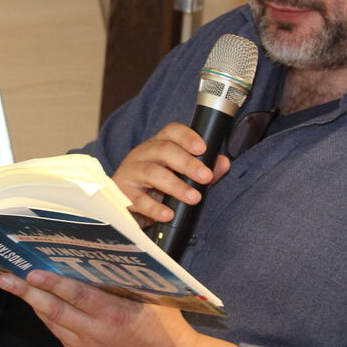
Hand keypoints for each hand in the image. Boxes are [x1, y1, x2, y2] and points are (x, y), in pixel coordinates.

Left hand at [0, 271, 248, 346]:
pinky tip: (44, 310)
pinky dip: (53, 323)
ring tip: (19, 290)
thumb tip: (109, 257)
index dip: (52, 284)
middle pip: (55, 312)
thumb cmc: (169, 330)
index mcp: (115, 316)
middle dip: (28, 295)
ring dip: (37, 308)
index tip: (32, 273)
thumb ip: (129, 283)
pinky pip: (65, 340)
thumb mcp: (154, 300)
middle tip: (6, 280)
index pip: (77, 296)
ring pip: (56, 327)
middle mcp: (98, 335)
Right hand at [112, 123, 231, 225]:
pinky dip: (155, 208)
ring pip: (151, 172)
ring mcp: (130, 173)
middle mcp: (142, 154)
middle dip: (187, 163)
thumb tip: (223, 163)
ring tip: (193, 198)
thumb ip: (202, 170)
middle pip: (163, 150)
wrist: (126, 207)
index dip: (187, 136)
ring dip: (176, 185)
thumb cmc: (156, 188)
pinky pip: (138, 199)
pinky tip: (168, 214)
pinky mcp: (122, 194)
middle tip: (205, 177)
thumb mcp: (180, 177)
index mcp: (158, 145)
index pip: (171, 132)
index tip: (202, 148)